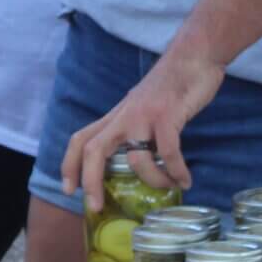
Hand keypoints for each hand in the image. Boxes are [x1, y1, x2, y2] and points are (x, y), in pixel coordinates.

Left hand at [61, 39, 228, 210]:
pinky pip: (169, 152)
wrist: (193, 55)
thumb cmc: (171, 86)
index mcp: (116, 116)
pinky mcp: (168, 114)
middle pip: (93, 149)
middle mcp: (124, 116)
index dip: (69, 164)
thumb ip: (135, 129)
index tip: (68, 190)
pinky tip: (185, 179)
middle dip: (90, 181)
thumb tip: (136, 162)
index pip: (81, 139)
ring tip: (168, 187)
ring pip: (137, 159)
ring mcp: (144, 115)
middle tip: (95, 206)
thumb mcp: (142, 107)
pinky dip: (176, 170)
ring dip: (153, 180)